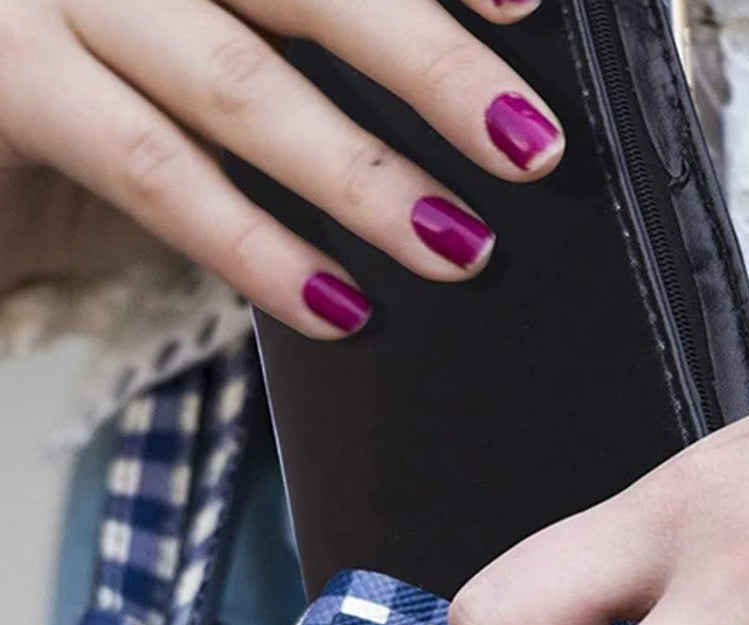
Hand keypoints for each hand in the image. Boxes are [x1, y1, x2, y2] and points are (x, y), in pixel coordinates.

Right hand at [0, 0, 561, 335]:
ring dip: (360, 175)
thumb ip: (282, 53)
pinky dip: (255, 246)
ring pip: (237, 79)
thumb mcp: (181, 41)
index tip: (527, 4)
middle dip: (429, 65)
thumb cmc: (73, 85)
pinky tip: (337, 305)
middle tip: (530, 147)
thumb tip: (446, 132)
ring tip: (457, 248)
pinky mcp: (4, 77)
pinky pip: (152, 170)